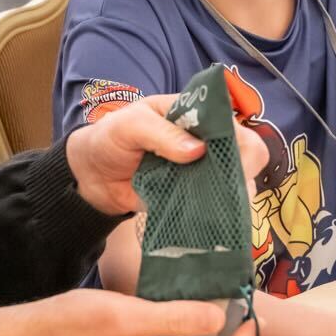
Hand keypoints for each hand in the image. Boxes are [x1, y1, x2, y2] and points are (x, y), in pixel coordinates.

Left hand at [66, 94, 268, 216]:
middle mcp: (205, 142)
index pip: (232, 123)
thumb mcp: (130, 125)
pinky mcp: (192, 196)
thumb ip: (161, 134)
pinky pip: (213, 205)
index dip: (241, 143)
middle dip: (243, 174)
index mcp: (194, 115)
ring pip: (234, 183)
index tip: (237, 163)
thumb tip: (197, 150)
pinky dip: (216, 213)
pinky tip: (214, 220)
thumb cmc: (110, 138)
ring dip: (231, 196)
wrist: (90, 176)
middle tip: (231, 193)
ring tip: (222, 210)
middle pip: (244, 155)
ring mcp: (201, 171)